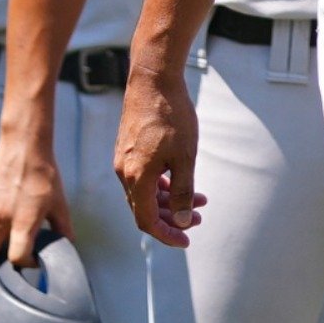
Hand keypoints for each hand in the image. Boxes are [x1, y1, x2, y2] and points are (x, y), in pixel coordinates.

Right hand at [0, 136, 66, 273]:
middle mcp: (0, 220)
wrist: (22, 150)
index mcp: (23, 222)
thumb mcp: (60, 204)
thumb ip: (63, 228)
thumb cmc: (45, 177)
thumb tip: (67, 246)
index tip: (31, 261)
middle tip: (1, 266)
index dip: (24, 264)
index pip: (16, 257)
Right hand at [116, 73, 203, 247]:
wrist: (153, 81)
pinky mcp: (128, 149)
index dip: (166, 234)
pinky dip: (162, 184)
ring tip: (200, 202)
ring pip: (145, 193)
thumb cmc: (172, 117)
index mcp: (135, 178)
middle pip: (144, 209)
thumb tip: (184, 221)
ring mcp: (124, 160)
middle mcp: (124, 172)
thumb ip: (184, 191)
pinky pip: (143, 177)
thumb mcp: (186, 157)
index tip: (186, 241)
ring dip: (170, 201)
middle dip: (172, 219)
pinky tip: (182, 183)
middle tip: (198, 221)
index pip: (146, 220)